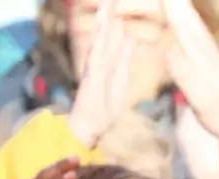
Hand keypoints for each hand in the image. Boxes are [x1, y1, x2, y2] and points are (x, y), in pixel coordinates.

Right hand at [66, 0, 133, 148]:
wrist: (89, 126)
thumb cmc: (104, 106)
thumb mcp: (120, 78)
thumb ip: (123, 59)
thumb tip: (129, 39)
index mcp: (106, 61)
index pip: (111, 36)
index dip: (113, 18)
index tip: (116, 3)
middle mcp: (98, 62)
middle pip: (104, 34)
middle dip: (107, 15)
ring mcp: (94, 69)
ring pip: (99, 42)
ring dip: (103, 24)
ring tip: (108, 7)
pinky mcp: (92, 79)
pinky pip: (97, 59)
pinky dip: (101, 46)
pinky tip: (105, 34)